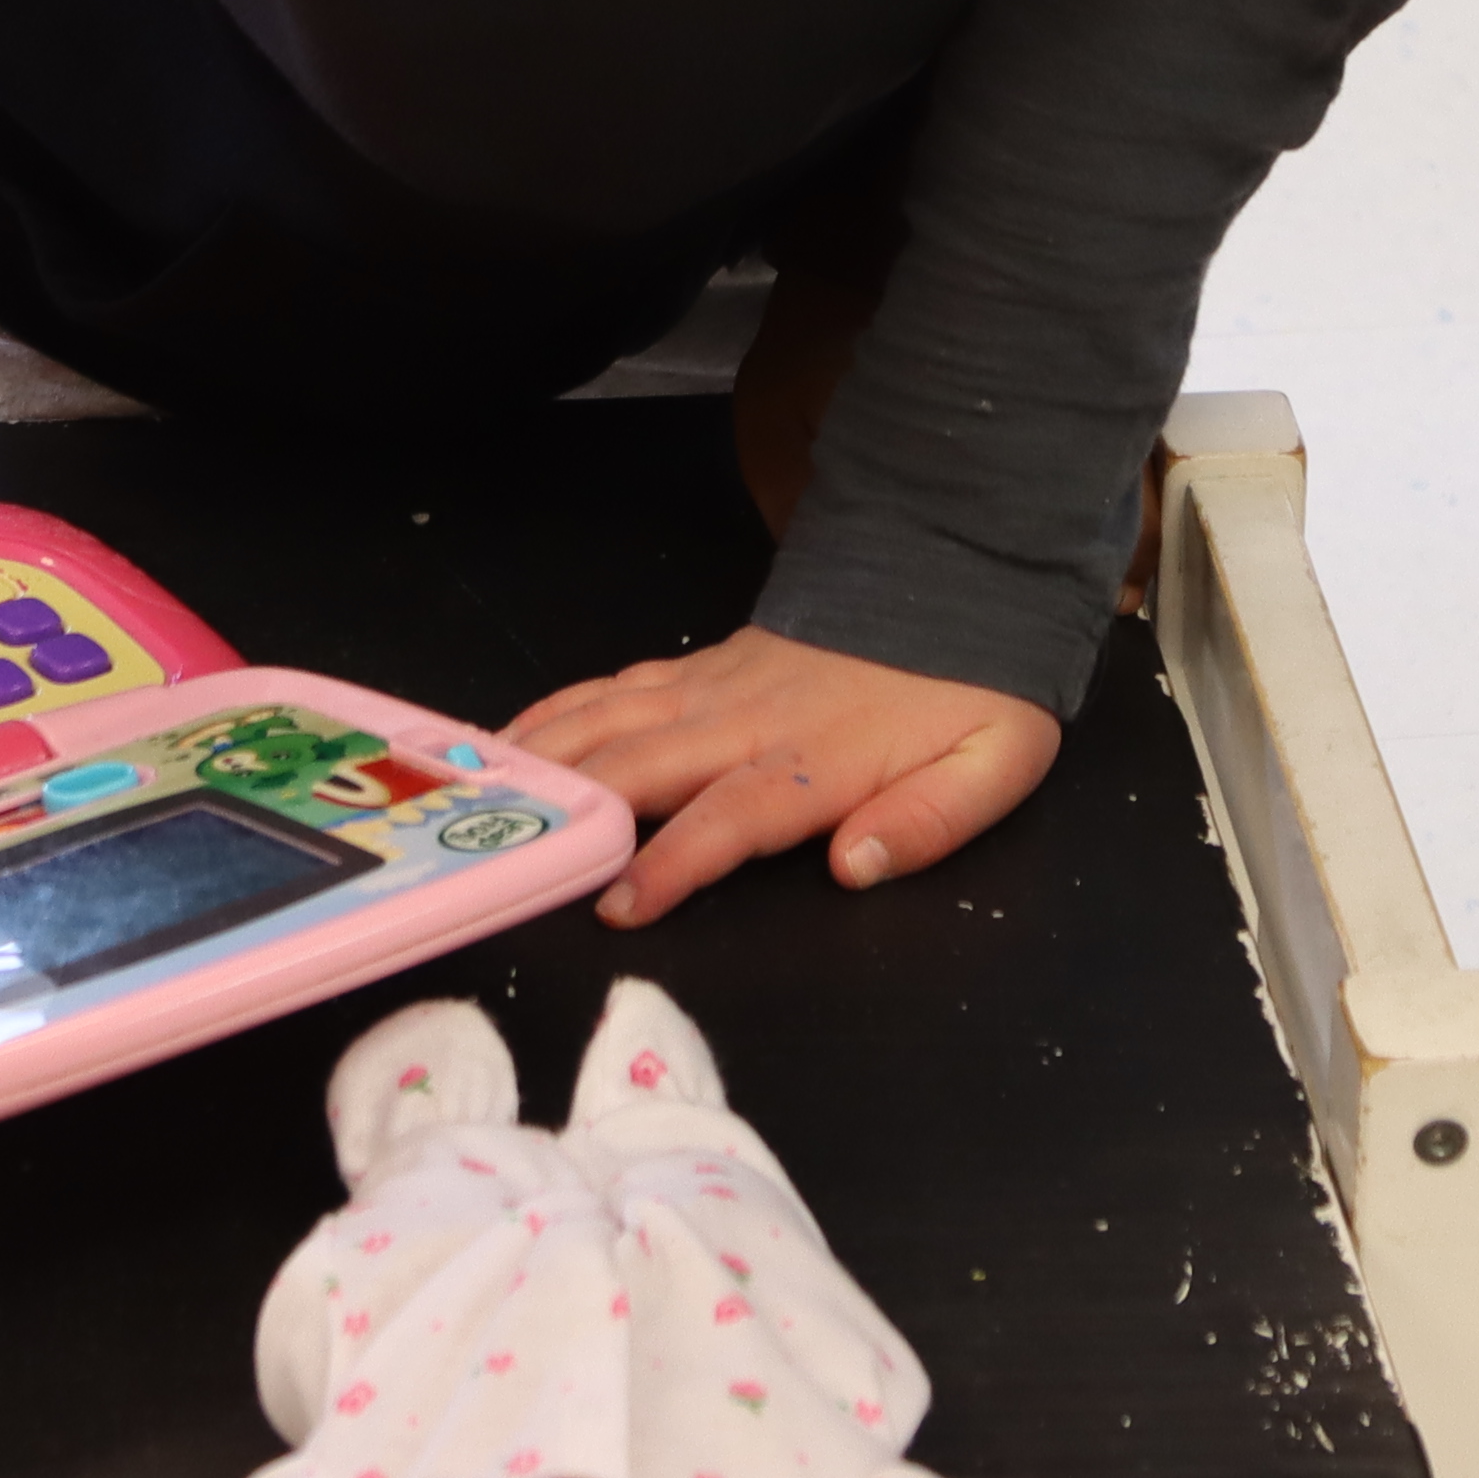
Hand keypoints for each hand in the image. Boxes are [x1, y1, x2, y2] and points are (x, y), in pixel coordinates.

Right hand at [506, 630, 1057, 928]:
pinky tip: (516, 737)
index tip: (618, 902)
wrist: (958, 574)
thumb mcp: (995, 763)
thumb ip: (930, 821)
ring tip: (482, 794)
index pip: (732, 817)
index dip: (674, 862)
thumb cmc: (975, 686)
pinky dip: (562, 711)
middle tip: (507, 852)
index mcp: (819, 757)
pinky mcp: (707, 663)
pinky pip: (621, 686)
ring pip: (617, 720)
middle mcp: (753, 718)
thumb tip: (855, 865)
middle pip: (647, 764)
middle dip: (577, 810)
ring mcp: (721, 683)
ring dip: (550, 758)